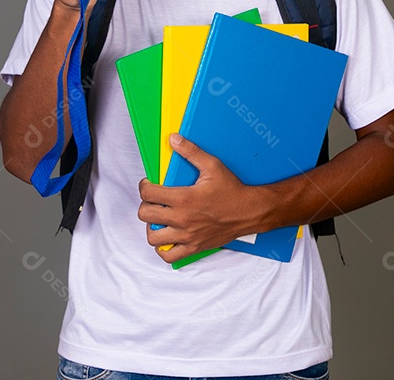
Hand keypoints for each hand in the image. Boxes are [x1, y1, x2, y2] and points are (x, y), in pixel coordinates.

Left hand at [137, 134, 265, 263]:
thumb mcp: (212, 165)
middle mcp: (182, 219)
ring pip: (153, 237)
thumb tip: (173, 139)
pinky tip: (167, 236)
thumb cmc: (232, 190)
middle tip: (154, 199)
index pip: (148, 194)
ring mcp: (187, 236)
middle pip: (145, 215)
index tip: (149, 184)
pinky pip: (168, 255)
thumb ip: (191, 151)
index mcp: (184, 199)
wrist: (249, 212)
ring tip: (159, 217)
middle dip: (145, 204)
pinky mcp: (193, 247)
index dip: (144, 186)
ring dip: (152, 226)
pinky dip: (163, 247)